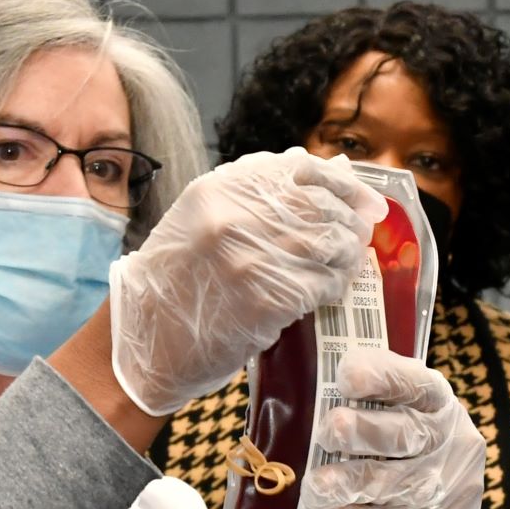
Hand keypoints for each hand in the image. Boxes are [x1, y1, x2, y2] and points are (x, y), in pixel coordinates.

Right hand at [107, 149, 380, 415]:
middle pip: (321, 206)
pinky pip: (322, 285)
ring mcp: (251, 259)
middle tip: (363, 234)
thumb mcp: (204, 218)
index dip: (343, 183)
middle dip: (352, 220)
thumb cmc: (177, 279)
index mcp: (220, 189)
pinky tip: (332, 289)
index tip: (363, 199)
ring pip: (328, 244)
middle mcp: (235, 217)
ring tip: (349, 262)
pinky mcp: (266, 301)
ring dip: (349, 254)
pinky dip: (335, 286)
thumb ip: (262, 193)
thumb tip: (335, 169)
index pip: (302, 168)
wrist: (146, 340)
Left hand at [305, 347, 485, 508]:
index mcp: (434, 400)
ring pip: (394, 485)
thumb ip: (369, 393)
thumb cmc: (409, 434)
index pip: (412, 383)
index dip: (382, 378)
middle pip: (404, 435)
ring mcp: (438, 484)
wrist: (454, 492)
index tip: (346, 378)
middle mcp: (441, 440)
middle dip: (362, 433)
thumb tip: (320, 376)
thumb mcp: (403, 405)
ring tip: (316, 488)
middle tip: (328, 432)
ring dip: (350, 486)